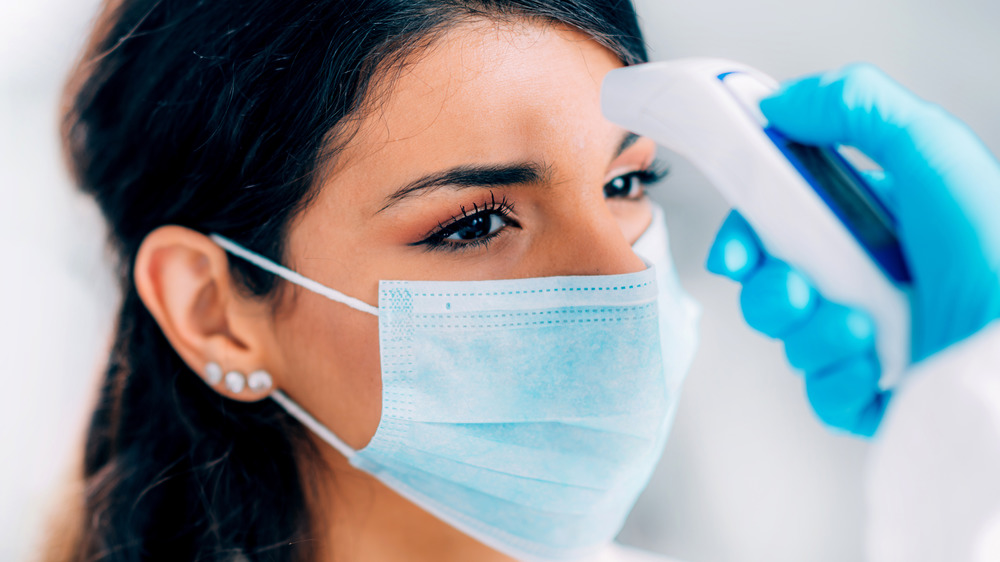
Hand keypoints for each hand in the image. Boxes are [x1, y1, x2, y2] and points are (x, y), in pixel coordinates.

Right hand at [707, 64, 999, 436]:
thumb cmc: (994, 248)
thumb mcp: (930, 149)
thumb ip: (852, 106)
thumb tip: (780, 104)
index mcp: (869, 223)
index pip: (779, 225)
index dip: (745, 236)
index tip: (737, 249)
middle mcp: (865, 280)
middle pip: (770, 286)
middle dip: (770, 292)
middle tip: (800, 290)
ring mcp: (870, 340)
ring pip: (792, 342)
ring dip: (814, 335)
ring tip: (862, 330)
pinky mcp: (877, 394)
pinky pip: (823, 395)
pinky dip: (840, 383)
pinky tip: (875, 370)